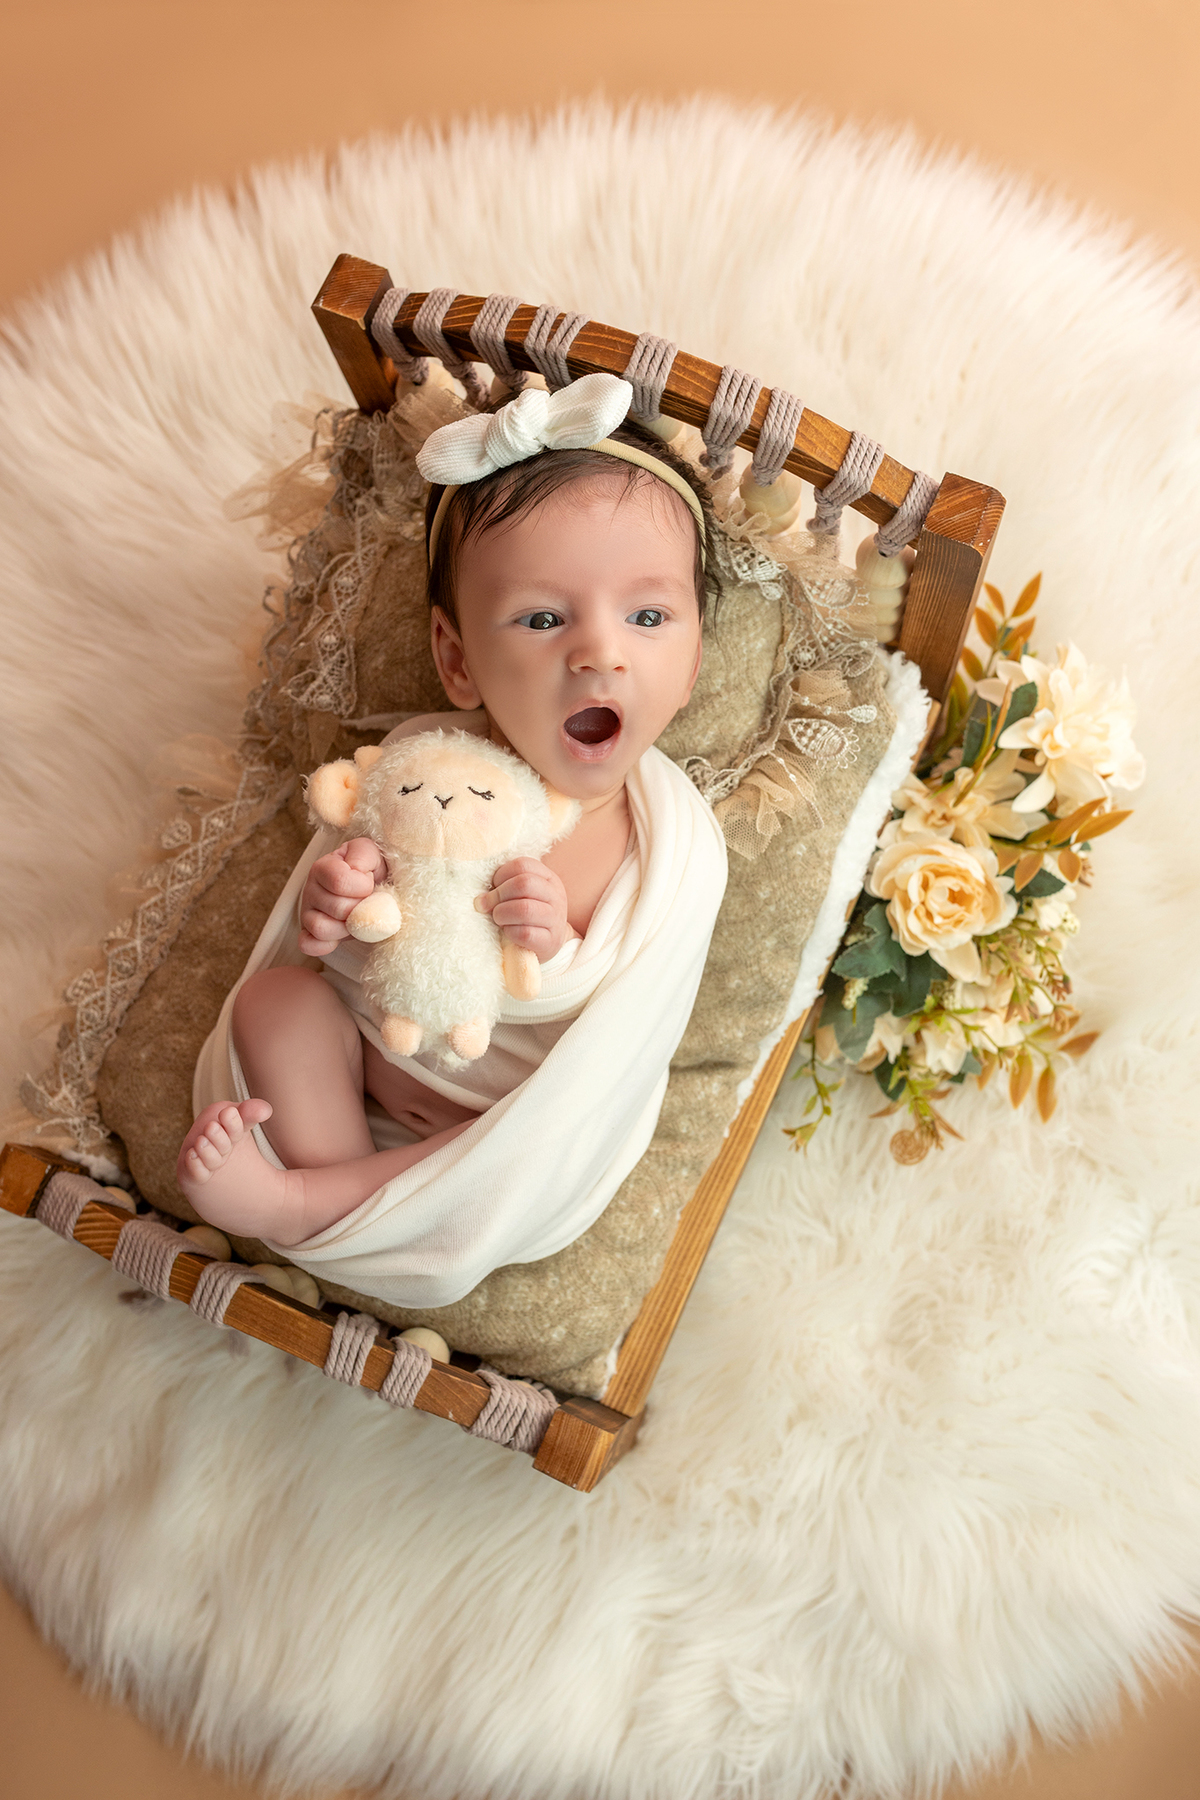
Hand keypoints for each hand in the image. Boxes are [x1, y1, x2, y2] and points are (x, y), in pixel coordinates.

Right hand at [299, 838, 386, 955]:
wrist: (372, 885)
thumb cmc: (369, 869)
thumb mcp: (370, 852)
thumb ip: (363, 855)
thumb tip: (358, 874)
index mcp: (322, 867)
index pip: (340, 881)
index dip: (363, 886)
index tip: (370, 884)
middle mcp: (310, 890)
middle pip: (337, 908)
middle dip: (361, 909)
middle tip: (367, 903)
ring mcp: (307, 913)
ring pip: (321, 929)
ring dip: (347, 928)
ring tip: (358, 919)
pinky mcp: (308, 934)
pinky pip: (308, 945)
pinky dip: (325, 945)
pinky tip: (341, 938)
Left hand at [476, 857, 571, 963]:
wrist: (551, 942)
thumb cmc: (528, 914)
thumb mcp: (522, 894)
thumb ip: (505, 886)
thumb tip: (480, 899)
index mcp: (548, 878)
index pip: (522, 865)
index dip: (501, 875)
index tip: (493, 887)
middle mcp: (555, 896)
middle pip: (523, 884)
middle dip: (498, 895)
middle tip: (487, 905)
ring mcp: (555, 919)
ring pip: (524, 909)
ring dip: (502, 914)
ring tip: (498, 918)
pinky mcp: (550, 941)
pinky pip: (525, 933)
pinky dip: (509, 932)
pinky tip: (508, 932)